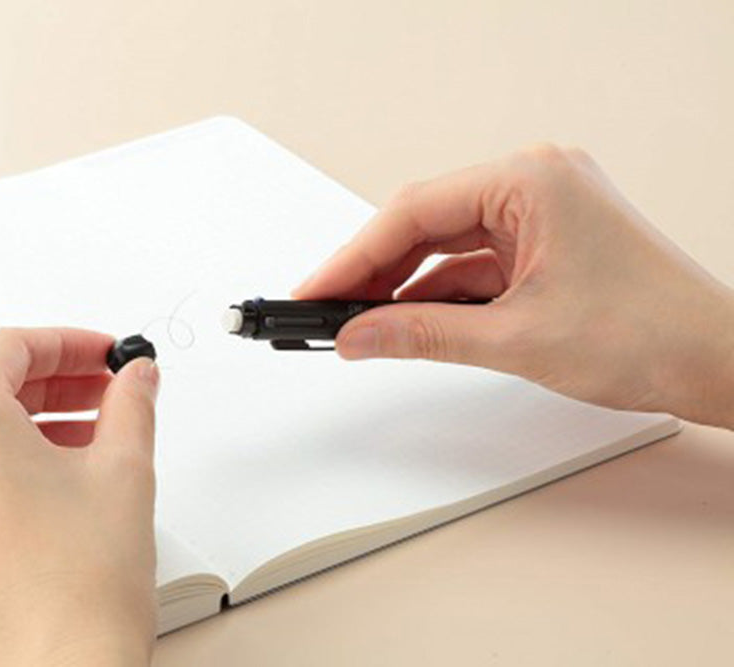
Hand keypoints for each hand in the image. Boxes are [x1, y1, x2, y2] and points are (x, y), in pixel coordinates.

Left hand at [0, 328, 159, 665]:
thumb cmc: (80, 593)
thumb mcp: (125, 472)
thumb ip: (131, 406)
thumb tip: (135, 379)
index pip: (8, 347)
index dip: (66, 343)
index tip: (100, 356)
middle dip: (50, 389)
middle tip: (101, 398)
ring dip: (22, 436)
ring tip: (81, 455)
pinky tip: (42, 507)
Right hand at [295, 145, 733, 428]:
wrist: (716, 363)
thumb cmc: (652, 334)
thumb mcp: (517, 339)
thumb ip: (423, 334)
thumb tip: (359, 334)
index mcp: (531, 180)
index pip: (415, 211)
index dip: (355, 256)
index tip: (316, 289)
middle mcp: (533, 184)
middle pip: (425, 223)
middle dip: (374, 270)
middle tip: (326, 309)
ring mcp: (538, 213)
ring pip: (445, 246)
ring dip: (403, 286)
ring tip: (357, 320)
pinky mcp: (542, 243)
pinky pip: (472, 264)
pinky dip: (438, 295)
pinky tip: (404, 320)